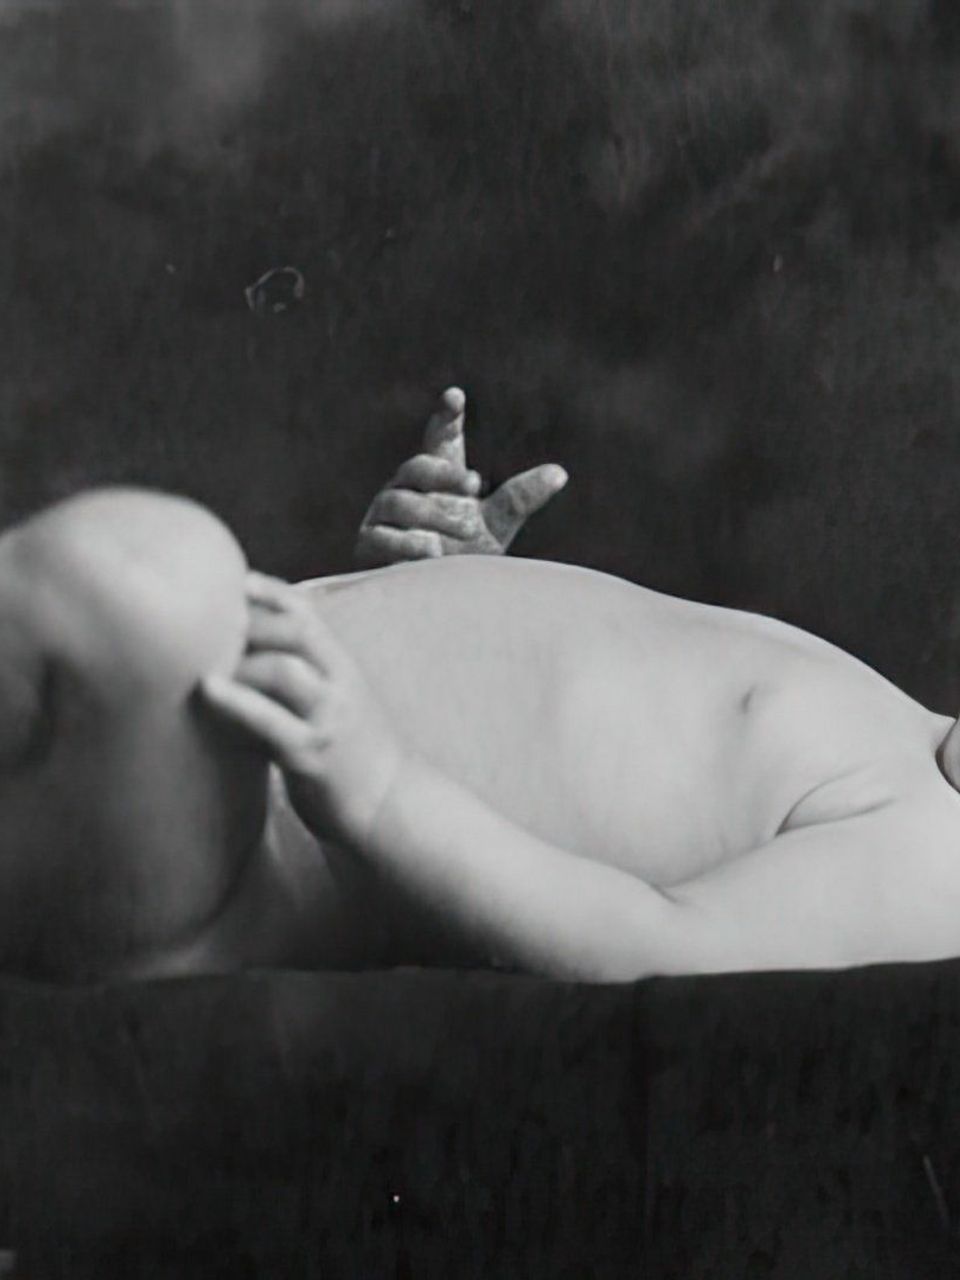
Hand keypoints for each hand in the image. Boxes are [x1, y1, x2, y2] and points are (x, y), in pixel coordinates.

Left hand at [199, 572, 402, 847]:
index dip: (268, 591)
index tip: (230, 581)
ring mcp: (328, 719)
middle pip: (295, 629)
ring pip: (282, 670)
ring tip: (197, 660)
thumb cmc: (353, 755)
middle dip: (249, 619)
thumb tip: (247, 654)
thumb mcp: (339, 701)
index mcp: (344, 667)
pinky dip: (236, 702)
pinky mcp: (311, 755)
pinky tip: (208, 690)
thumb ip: (306, 674)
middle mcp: (340, 685)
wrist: (389, 806)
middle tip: (205, 621)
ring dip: (237, 661)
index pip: (307, 612)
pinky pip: (269, 721)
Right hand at [353, 387, 567, 566]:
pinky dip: (410, 545)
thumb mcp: (496, 526)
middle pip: (418, 467)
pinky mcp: (367, 544)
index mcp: (436, 478)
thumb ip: (518, 498)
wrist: (434, 601)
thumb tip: (560, 472)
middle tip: (474, 484)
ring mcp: (382, 515)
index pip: (440, 441)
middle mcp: (405, 489)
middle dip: (444, 475)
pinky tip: (431, 553)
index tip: (456, 395)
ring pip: (401, 502)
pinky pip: (384, 536)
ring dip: (434, 516)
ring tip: (461, 532)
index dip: (446, 418)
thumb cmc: (463, 556)